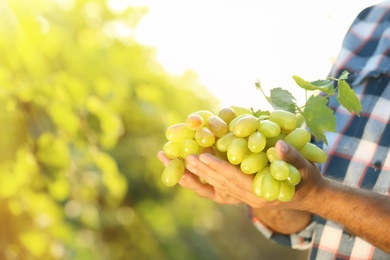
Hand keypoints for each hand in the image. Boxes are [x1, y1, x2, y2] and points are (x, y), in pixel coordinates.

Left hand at [157, 140, 323, 210]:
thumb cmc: (307, 179)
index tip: (202, 156)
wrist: (309, 195)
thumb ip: (292, 157)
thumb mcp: (304, 167)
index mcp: (262, 192)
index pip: (236, 179)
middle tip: (184, 156)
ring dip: (201, 175)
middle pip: (222, 184)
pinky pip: (221, 189)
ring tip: (184, 162)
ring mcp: (246, 199)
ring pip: (219, 188)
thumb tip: (280, 145)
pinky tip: (195, 171)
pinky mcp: (244, 195)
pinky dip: (207, 180)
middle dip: (203, 171)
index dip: (219, 167)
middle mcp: (250, 199)